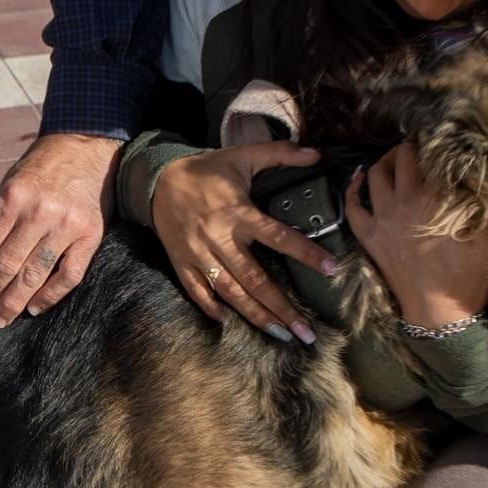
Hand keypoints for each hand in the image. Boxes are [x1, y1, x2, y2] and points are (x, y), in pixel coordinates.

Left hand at [0, 133, 119, 326]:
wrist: (87, 147)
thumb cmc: (43, 167)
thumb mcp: (12, 183)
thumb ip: (0, 218)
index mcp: (12, 198)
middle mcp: (39, 212)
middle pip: (7, 266)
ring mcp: (67, 226)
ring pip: (34, 275)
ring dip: (14, 301)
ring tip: (1, 316)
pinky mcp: (90, 235)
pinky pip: (69, 275)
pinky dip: (50, 296)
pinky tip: (34, 307)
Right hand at [151, 141, 335, 343]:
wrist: (157, 179)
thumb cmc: (206, 169)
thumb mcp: (242, 155)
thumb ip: (279, 154)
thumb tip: (316, 153)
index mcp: (238, 212)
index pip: (278, 237)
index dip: (305, 252)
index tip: (330, 269)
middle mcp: (220, 238)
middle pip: (256, 279)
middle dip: (283, 308)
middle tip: (306, 332)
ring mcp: (199, 254)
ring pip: (231, 292)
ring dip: (256, 316)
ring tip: (281, 334)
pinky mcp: (181, 263)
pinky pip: (198, 291)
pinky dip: (212, 309)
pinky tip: (230, 323)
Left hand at [344, 143, 487, 328]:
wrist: (439, 312)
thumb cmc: (466, 276)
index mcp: (434, 201)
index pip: (431, 158)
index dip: (435, 144)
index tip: (441, 138)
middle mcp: (403, 204)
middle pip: (400, 159)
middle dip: (408, 147)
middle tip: (418, 146)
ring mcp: (382, 220)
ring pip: (375, 175)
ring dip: (383, 161)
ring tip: (395, 158)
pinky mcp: (369, 237)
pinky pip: (353, 206)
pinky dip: (353, 188)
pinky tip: (359, 177)